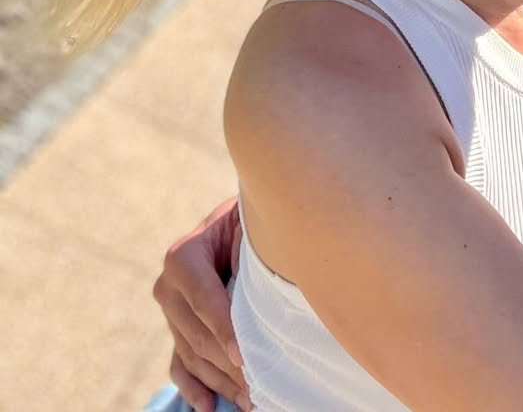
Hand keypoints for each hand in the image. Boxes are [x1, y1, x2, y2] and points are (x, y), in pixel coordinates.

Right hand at [152, 196, 249, 411]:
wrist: (235, 221)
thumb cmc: (250, 221)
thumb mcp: (250, 226)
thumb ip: (248, 252)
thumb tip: (261, 294)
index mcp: (184, 256)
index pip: (205, 299)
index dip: (224, 328)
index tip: (244, 356)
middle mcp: (168, 286)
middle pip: (197, 334)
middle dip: (228, 364)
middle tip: (258, 387)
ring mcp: (169, 311)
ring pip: (192, 355)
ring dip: (219, 381)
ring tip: (249, 400)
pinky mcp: (175, 329)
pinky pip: (179, 365)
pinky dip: (194, 388)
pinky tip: (210, 406)